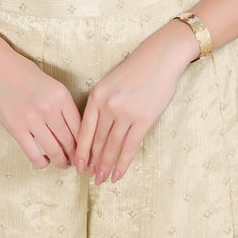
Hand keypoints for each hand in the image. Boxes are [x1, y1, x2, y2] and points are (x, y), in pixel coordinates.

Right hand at [0, 40, 81, 168]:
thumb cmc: (22, 72)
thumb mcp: (50, 84)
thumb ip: (61, 104)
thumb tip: (71, 129)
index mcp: (61, 95)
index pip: (80, 126)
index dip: (84, 142)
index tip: (84, 150)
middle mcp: (50, 108)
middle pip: (69, 140)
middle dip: (74, 155)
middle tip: (76, 161)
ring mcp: (33, 119)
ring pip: (54, 150)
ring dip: (61, 161)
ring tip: (62, 163)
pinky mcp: (16, 128)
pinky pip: (33, 154)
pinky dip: (41, 162)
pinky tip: (43, 162)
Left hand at [74, 19, 197, 184]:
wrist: (160, 58)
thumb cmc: (135, 70)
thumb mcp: (110, 83)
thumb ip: (102, 104)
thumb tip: (96, 133)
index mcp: (97, 96)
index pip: (85, 130)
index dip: (81, 150)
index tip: (78, 166)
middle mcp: (108, 105)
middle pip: (98, 141)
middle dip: (93, 162)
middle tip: (90, 177)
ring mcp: (126, 113)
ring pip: (112, 147)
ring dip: (106, 166)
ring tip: (102, 179)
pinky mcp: (143, 119)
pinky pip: (130, 147)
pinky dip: (123, 163)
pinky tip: (118, 174)